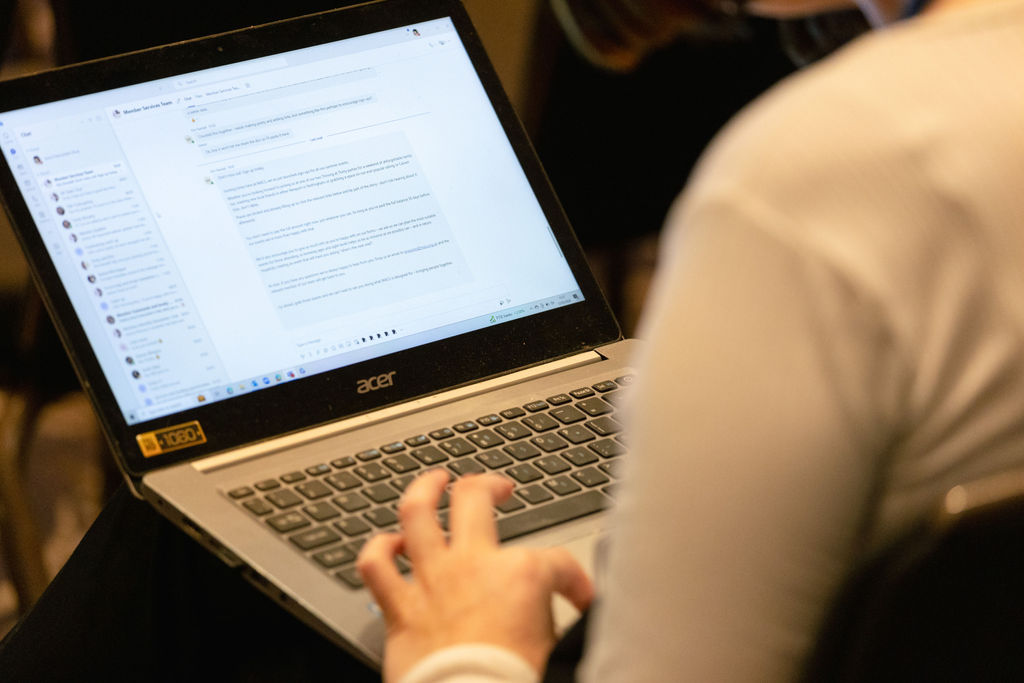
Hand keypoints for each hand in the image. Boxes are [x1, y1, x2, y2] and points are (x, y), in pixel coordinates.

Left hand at [357, 469, 594, 681]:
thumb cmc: (511, 680)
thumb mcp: (554, 642)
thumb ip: (547, 614)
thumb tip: (553, 611)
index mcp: (520, 573)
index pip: (557, 561)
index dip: (575, 581)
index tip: (579, 599)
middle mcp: (472, 564)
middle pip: (473, 497)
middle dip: (488, 484)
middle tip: (497, 488)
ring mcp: (432, 581)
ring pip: (416, 513)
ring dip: (423, 490)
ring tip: (433, 481)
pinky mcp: (401, 609)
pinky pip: (375, 566)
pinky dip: (378, 549)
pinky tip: (389, 544)